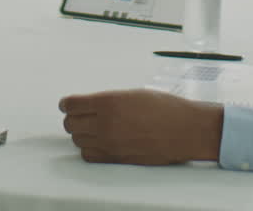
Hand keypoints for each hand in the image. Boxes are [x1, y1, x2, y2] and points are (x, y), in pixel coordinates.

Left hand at [59, 89, 223, 164]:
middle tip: (80, 115)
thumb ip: (108, 101)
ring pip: (77, 140)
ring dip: (81, 133)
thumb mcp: (133, 94)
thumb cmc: (166, 109)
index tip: (67, 104)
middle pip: (70, 123)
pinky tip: (97, 142)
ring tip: (91, 128)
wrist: (185, 130)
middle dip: (73, 118)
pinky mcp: (116, 158)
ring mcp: (110, 143)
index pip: (71, 105)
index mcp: (109, 102)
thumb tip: (91, 106)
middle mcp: (105, 123)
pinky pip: (88, 155)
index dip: (67, 104)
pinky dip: (88, 148)